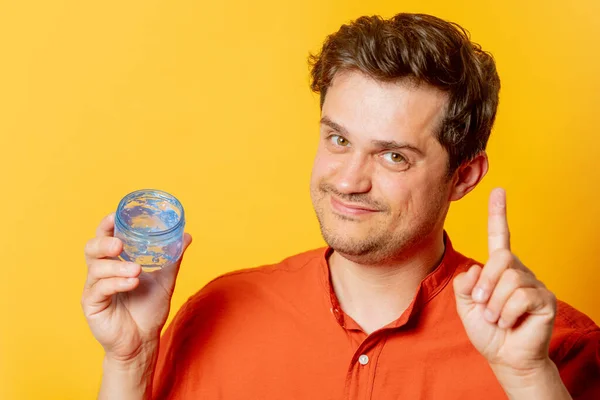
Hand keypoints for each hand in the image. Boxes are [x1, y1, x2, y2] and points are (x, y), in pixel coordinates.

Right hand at [81, 213, 192, 363]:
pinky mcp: (92, 305)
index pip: (105, 238)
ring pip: (96, 269)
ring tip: (137, 271)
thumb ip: (173, 258)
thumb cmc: (149, 309)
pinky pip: (99, 289)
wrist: (143, 341)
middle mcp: (100, 273)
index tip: (116, 215)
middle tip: (120, 245)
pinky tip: (132, 284)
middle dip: (104, 243)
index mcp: (114, 262)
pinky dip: (116, 284)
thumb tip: (186, 235)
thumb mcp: (164, 280)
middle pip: (91, 249)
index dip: (107, 225)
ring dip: (117, 268)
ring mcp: (94, 289)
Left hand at [453, 188, 556, 374]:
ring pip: (509, 279)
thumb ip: (464, 283)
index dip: (498, 213)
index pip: (500, 235)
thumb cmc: (487, 329)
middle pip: (500, 259)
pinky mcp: (545, 299)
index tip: (498, 190)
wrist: (504, 357)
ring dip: (495, 304)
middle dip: (486, 284)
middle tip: (482, 305)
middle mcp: (518, 270)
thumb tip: (476, 269)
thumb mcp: (465, 304)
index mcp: (498, 268)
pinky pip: (520, 296)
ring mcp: (534, 284)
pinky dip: (507, 313)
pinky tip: (509, 322)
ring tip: (498, 318)